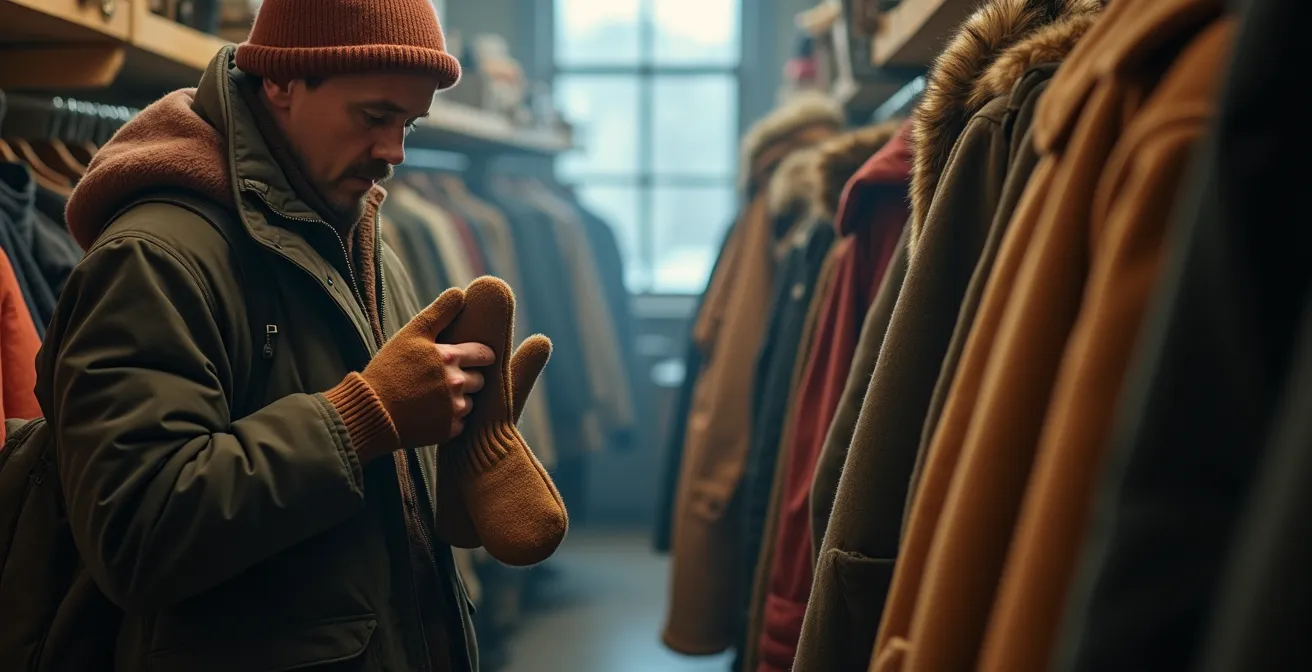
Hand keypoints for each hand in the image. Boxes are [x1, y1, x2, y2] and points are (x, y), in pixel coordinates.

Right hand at [338, 288, 496, 461]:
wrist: (370, 411)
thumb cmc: (388, 369)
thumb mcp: (410, 334)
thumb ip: (439, 312)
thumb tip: (461, 292)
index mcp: (450, 357)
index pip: (485, 355)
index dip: (480, 356)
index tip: (473, 358)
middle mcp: (457, 383)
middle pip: (479, 380)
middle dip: (468, 378)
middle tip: (445, 380)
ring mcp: (454, 409)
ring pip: (470, 402)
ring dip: (459, 400)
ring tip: (433, 398)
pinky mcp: (448, 431)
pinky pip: (460, 423)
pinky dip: (449, 420)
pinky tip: (429, 414)